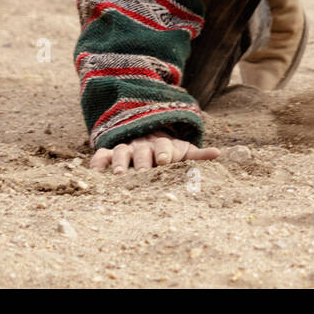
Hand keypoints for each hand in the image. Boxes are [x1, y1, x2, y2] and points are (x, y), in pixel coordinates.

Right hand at [89, 129, 219, 172]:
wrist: (146, 139)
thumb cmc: (168, 153)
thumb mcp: (183, 152)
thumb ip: (197, 155)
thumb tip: (218, 154)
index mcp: (162, 146)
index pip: (165, 147)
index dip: (164, 153)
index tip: (164, 161)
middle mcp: (143, 146)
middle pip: (142, 151)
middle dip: (141, 161)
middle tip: (141, 173)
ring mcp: (125, 149)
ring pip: (121, 152)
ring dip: (119, 162)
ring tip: (118, 175)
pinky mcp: (109, 154)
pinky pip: (101, 156)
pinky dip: (97, 163)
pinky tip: (95, 172)